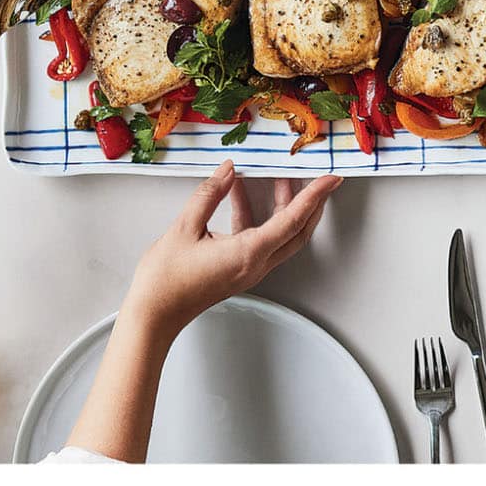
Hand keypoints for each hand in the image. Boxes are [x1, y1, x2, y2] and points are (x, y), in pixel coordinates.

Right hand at [121, 161, 341, 340]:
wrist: (154, 316)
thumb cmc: (166, 280)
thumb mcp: (184, 228)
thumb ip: (209, 195)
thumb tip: (227, 169)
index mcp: (248, 253)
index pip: (292, 220)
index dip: (314, 196)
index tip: (331, 179)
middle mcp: (256, 264)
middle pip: (298, 232)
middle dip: (311, 203)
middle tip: (317, 178)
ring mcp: (249, 270)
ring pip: (281, 236)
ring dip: (284, 208)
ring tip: (278, 178)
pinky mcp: (239, 271)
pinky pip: (260, 240)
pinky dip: (258, 217)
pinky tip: (239, 195)